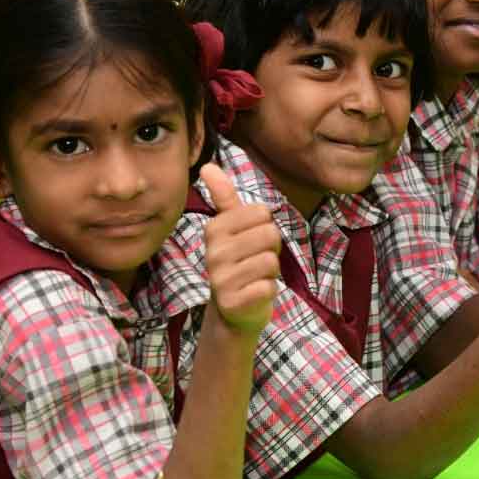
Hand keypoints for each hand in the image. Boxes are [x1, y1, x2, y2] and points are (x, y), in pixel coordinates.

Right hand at [200, 163, 280, 333]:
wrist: (233, 312)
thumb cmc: (238, 263)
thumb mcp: (230, 229)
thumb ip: (224, 197)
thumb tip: (208, 165)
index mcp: (214, 229)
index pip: (262, 212)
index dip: (266, 227)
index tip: (251, 241)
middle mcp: (213, 252)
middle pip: (270, 233)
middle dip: (271, 248)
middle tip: (255, 261)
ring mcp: (221, 278)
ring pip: (271, 260)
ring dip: (270, 271)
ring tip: (254, 277)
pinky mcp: (232, 302)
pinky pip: (269, 286)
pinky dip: (268, 291)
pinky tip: (254, 294)